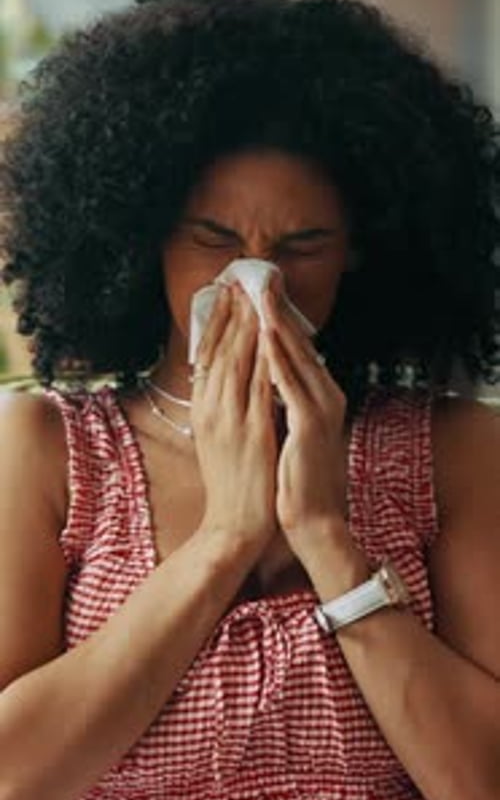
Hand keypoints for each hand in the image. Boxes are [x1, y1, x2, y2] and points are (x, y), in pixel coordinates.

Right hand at [191, 282, 277, 558]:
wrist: (234, 525)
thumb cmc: (231, 484)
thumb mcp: (218, 439)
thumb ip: (221, 407)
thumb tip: (228, 379)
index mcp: (203, 411)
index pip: (208, 356)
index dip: (218, 323)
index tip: (226, 294)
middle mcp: (211, 410)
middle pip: (220, 351)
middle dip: (231, 314)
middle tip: (239, 280)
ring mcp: (230, 420)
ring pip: (237, 362)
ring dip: (246, 325)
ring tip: (253, 295)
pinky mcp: (252, 432)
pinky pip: (258, 385)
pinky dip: (262, 357)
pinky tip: (269, 335)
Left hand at [261, 283, 349, 558]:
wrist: (312, 520)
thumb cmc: (294, 477)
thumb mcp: (288, 430)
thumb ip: (281, 400)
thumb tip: (263, 373)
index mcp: (319, 396)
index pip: (295, 349)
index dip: (276, 319)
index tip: (257, 292)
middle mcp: (325, 396)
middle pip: (298, 344)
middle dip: (275, 311)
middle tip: (257, 279)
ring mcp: (320, 409)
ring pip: (295, 358)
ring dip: (275, 325)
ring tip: (258, 296)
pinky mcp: (310, 425)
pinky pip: (290, 385)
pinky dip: (276, 360)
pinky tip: (264, 339)